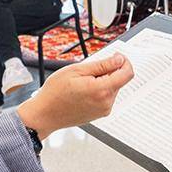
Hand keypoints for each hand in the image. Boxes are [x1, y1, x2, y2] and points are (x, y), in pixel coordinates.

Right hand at [16, 54, 134, 139]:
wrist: (44, 114)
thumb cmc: (55, 93)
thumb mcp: (77, 70)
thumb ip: (102, 65)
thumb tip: (119, 59)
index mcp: (102, 90)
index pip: (127, 73)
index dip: (124, 62)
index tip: (116, 57)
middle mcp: (106, 102)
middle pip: (119, 80)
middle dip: (109, 71)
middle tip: (88, 71)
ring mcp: (104, 110)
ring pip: (113, 88)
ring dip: (103, 81)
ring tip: (82, 83)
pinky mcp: (100, 114)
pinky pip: (106, 97)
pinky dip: (99, 90)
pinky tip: (83, 91)